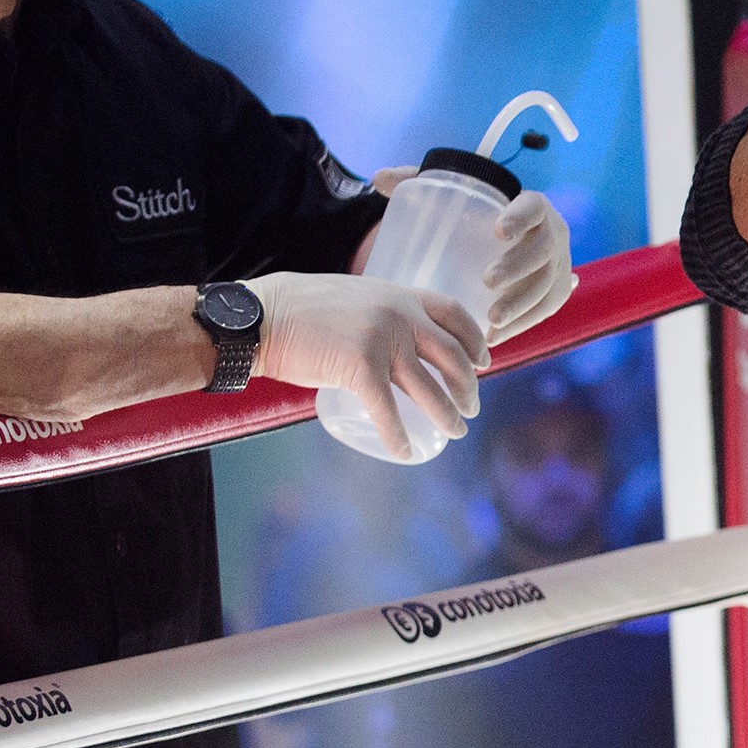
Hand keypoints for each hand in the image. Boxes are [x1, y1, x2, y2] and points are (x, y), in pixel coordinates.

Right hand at [245, 273, 487, 460]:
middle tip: (472, 406)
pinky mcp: (359, 367)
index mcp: (400, 295)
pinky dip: (398, 436)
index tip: (485, 360)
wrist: (262, 316)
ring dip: (448, 414)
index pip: (454, 314)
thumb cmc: (300, 309)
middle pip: (451, 355)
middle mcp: (399, 315)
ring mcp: (382, 340)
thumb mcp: (356, 298)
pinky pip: (388, 410)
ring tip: (457, 431)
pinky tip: (406, 452)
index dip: (475, 339)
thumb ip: (381, 313)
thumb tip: (395, 338)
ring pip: (428, 387)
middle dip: (468, 385)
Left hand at [369, 169, 575, 340]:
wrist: (504, 240)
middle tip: (487, 281)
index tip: (498, 231)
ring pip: (548, 285)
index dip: (521, 217)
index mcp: (532, 205)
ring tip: (491, 319)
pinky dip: (523, 324)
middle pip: (544, 250)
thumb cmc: (472, 216)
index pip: (534, 207)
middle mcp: (552, 233)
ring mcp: (559, 265)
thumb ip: (417, 185)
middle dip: (519, 266)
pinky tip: (496, 336)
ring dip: (522, 304)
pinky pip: (545, 310)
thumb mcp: (448, 197)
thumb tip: (379, 179)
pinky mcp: (555, 292)